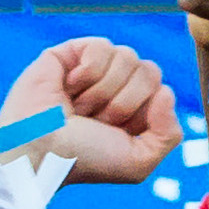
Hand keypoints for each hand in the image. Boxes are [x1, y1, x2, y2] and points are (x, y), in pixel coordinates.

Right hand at [0, 37, 181, 187]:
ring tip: (77, 108)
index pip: (162, 90)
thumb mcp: (138, 162)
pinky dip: (87, 72)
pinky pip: (101, 46)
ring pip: (128, 56)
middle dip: (123, 103)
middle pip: (149, 70)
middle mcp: (117, 85)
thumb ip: (169, 134)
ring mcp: (95, 67)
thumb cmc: (82, 159)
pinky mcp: (71, 52)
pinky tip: (69, 87)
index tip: (113, 133)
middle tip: (94, 120)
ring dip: (102, 91)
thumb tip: (165, 91)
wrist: (39, 150)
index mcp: (134, 109)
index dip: (142, 113)